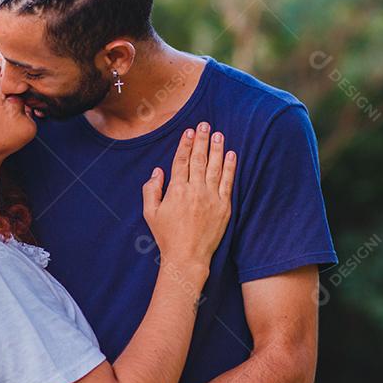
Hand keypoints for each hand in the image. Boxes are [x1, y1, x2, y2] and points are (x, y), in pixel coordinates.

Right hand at [142, 122, 234, 265]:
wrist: (187, 257)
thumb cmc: (167, 236)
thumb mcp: (150, 213)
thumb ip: (151, 190)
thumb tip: (157, 171)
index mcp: (176, 190)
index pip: (182, 161)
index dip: (185, 145)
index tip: (189, 132)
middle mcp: (195, 190)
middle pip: (199, 159)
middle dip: (202, 140)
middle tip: (205, 125)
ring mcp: (211, 198)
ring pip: (215, 167)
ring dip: (217, 149)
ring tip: (218, 134)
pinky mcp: (224, 207)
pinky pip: (228, 182)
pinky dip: (230, 167)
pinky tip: (231, 155)